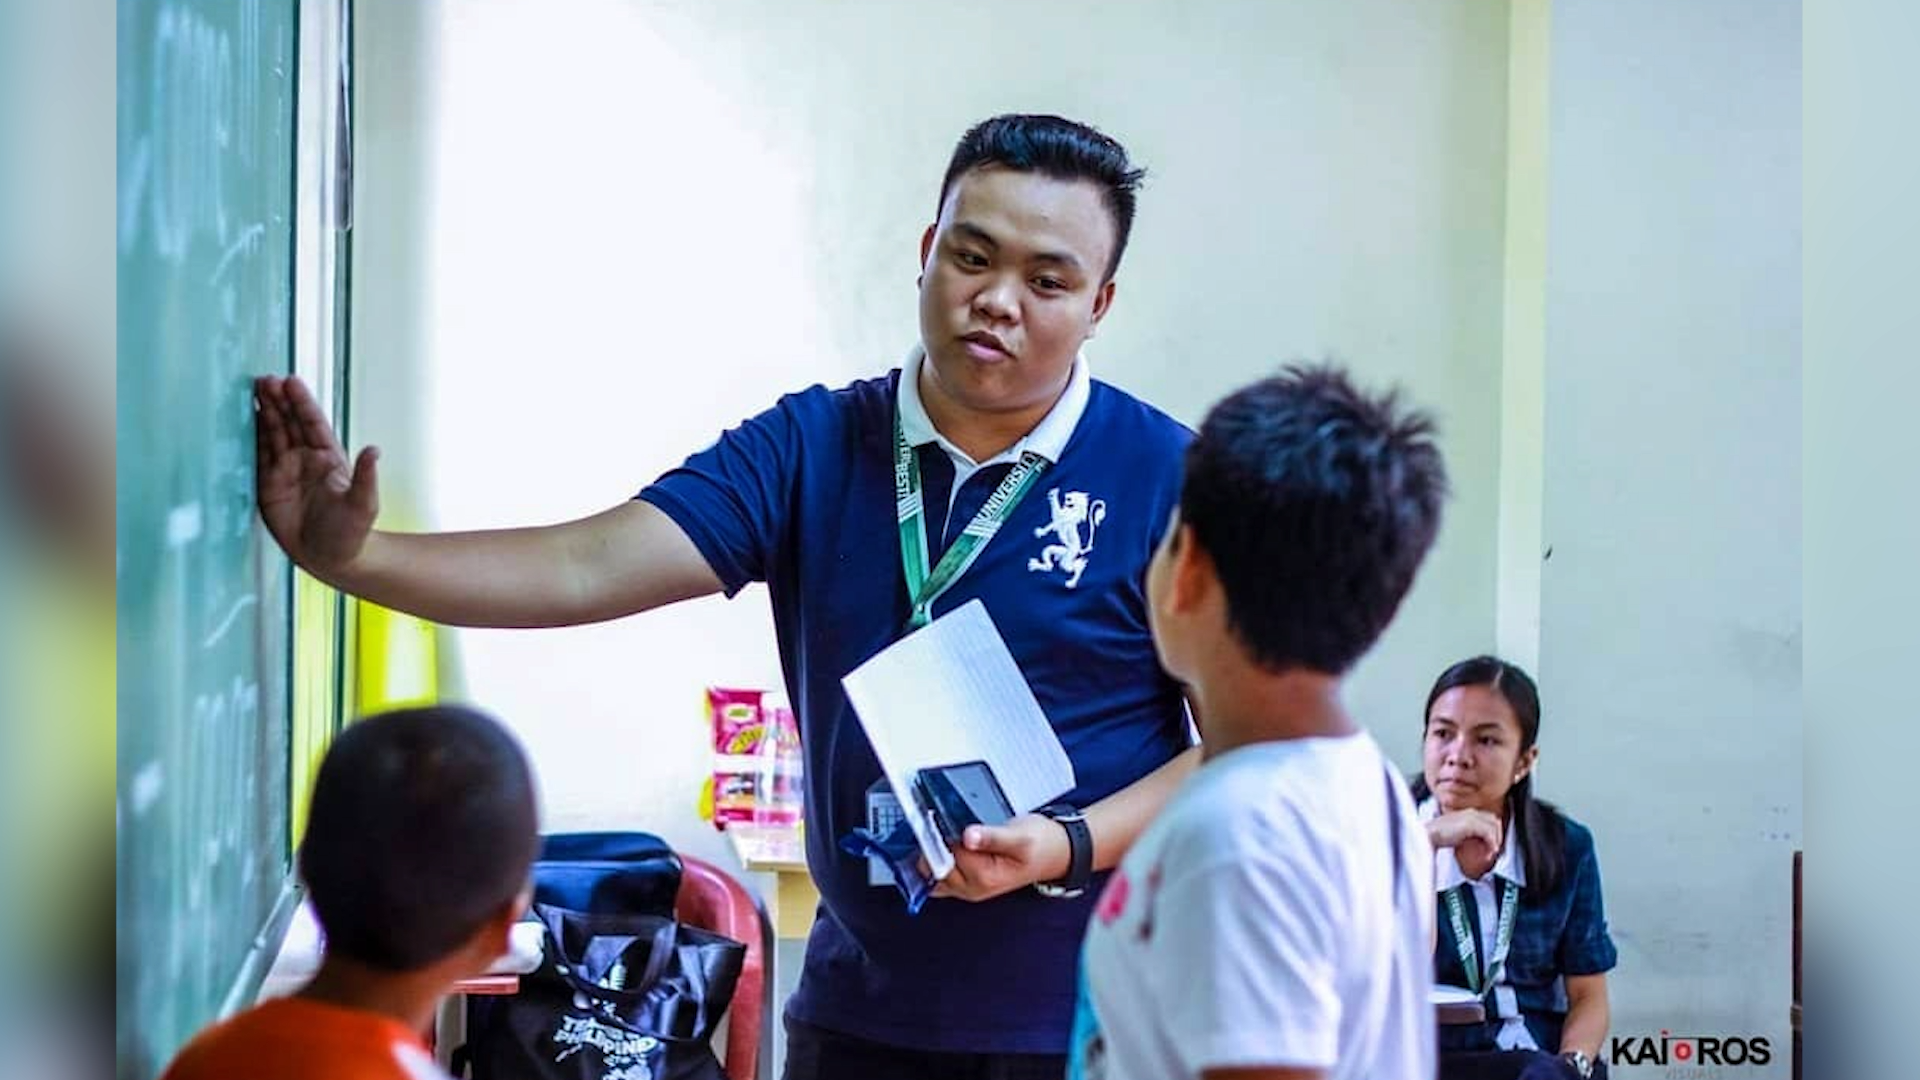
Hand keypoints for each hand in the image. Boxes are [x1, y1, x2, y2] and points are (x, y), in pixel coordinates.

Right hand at [254, 374, 380, 575]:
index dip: (302, 403)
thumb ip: (366, 478)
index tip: (291, 382)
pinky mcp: (267, 486)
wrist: (332, 559)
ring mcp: (285, 471)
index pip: (313, 424)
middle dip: (278, 401)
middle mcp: (305, 459)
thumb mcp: (363, 505)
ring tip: (251, 391)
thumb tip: (374, 451)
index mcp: (329, 458)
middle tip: (264, 379)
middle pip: (290, 423)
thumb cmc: (352, 533)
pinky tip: (240, 420)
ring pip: (272, 434)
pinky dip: (248, 438)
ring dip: (263, 413)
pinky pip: (256, 456)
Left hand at [930, 813, 1070, 902]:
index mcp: (983, 877)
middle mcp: (971, 887)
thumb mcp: (1019, 837)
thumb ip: (992, 837)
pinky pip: (940, 872)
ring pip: (932, 870)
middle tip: (939, 820)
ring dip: (932, 849)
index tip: (936, 816)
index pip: (945, 857)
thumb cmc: (1040, 844)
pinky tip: (944, 839)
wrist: (1055, 852)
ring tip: (943, 828)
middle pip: (933, 866)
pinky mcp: (966, 878)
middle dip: (932, 843)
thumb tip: (968, 836)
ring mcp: (967, 885)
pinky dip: (936, 856)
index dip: (939, 835)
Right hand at [1426, 808, 1502, 878]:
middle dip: (1497, 836)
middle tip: (1493, 850)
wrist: (1428, 835)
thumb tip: (1478, 842)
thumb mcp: (1456, 832)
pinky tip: (1487, 853)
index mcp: (1467, 812)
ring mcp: (1471, 817)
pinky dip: (1491, 844)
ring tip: (1491, 852)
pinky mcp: (1471, 824)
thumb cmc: (1438, 836)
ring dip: (1495, 841)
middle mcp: (1471, 812)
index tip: (1491, 845)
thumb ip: (1467, 833)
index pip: (1488, 818)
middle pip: (1494, 821)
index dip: (1493, 832)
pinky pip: (1489, 833)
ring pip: (1494, 826)